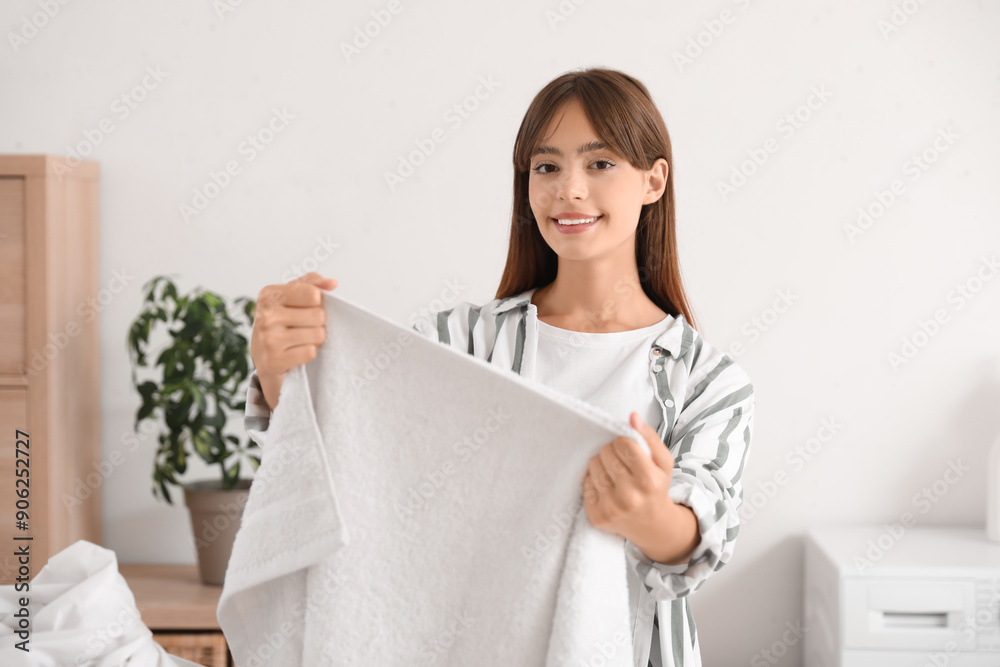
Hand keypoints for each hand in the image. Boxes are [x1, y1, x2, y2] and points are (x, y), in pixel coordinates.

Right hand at [250, 272, 337, 409]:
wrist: (263, 358)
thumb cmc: (281, 322)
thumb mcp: (291, 297)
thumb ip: (312, 284)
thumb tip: (332, 283)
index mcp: (269, 294)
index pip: (313, 294)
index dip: (318, 303)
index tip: (306, 308)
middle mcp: (266, 315)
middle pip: (319, 315)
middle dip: (318, 323)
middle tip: (304, 327)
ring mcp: (268, 338)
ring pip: (317, 335)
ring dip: (315, 339)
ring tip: (301, 339)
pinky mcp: (274, 360)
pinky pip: (310, 352)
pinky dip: (309, 353)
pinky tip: (296, 351)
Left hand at [582, 412, 698, 563]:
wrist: (652, 524)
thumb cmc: (656, 487)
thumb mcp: (663, 462)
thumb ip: (650, 437)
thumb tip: (632, 417)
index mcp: (649, 480)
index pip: (623, 444)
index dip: (622, 442)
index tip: (627, 449)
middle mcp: (630, 496)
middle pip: (606, 453)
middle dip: (611, 451)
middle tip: (620, 461)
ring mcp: (611, 507)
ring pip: (593, 465)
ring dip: (601, 464)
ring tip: (613, 473)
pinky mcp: (597, 516)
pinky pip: (585, 482)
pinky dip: (594, 479)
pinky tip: (606, 486)